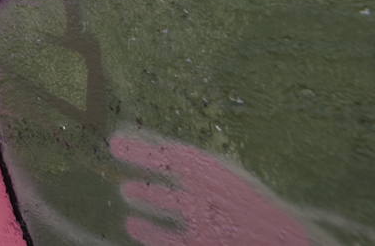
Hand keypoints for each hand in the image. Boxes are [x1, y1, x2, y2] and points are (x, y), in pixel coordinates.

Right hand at [112, 133, 310, 244]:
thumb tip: (138, 143)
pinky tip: (132, 226)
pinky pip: (170, 239)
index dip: (146, 146)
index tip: (118, 138)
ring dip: (146, 198)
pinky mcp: (200, 244)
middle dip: (142, 163)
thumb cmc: (260, 217)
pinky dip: (150, 233)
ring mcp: (203, 222)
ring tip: (125, 190)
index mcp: (212, 175)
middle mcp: (205, 195)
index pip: (173, 155)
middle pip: (168, 175)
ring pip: (168, 207)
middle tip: (114, 149)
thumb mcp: (219, 180)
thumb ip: (183, 163)